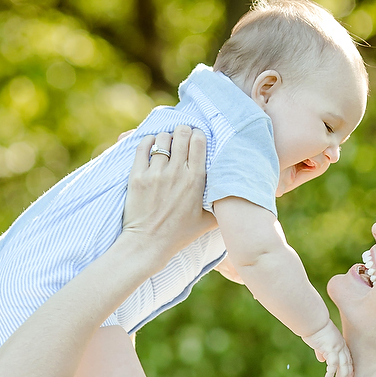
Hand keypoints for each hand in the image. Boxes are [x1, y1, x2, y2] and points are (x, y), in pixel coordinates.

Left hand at [121, 127, 216, 254]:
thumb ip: (221, 205)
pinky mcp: (137, 176)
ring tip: (167, 143)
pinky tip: (152, 144)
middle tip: (182, 137)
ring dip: (166, 137)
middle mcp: (176, 173)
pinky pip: (142, 147)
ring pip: (162, 138)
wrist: (148, 244)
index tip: (196, 138)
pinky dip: (148, 141)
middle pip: (182, 134)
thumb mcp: (207, 221)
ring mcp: (156, 173)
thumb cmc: (179, 234)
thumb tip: (238, 195)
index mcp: (195, 181)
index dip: (198, 135)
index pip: (199, 142)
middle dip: (183, 131)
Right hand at [303, 319, 353, 376]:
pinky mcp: (331, 348)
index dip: (348, 368)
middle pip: (348, 363)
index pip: (347, 358)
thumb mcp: (320, 342)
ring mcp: (337, 347)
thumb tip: (323, 359)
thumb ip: (322, 350)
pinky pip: (333, 364)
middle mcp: (341, 345)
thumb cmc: (314, 329)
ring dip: (344, 376)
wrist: (313, 321)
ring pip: (344, 365)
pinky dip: (331, 372)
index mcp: (340, 343)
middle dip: (349, 375)